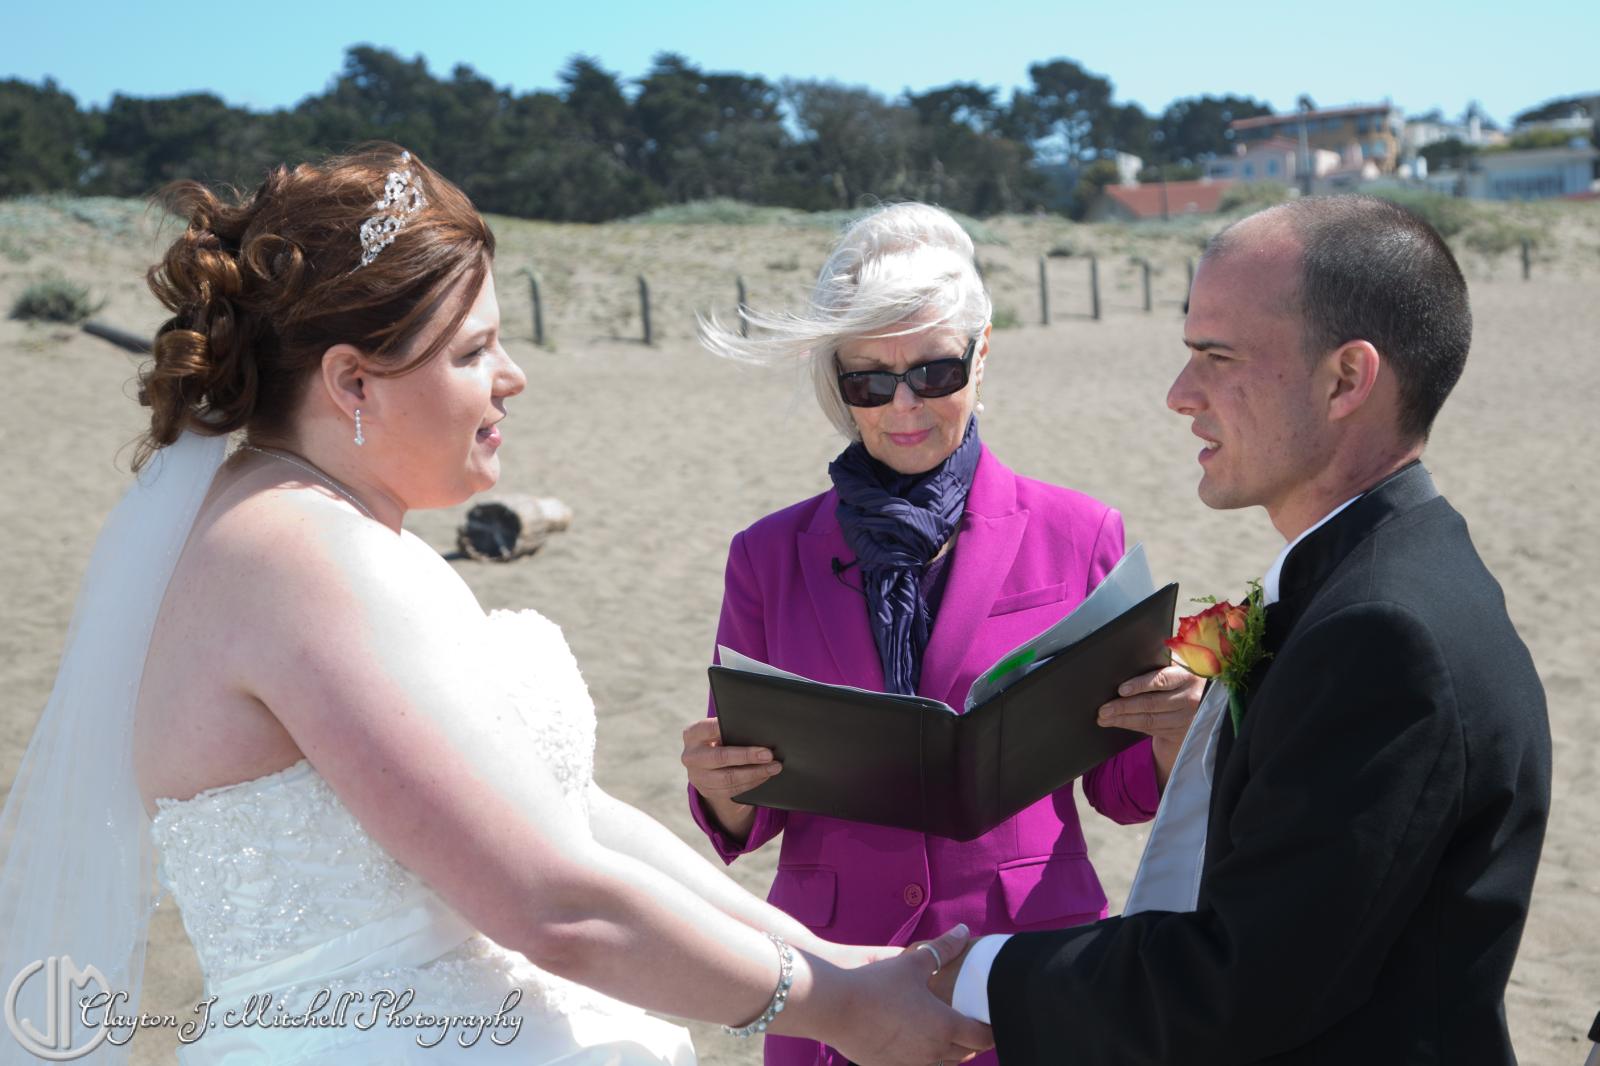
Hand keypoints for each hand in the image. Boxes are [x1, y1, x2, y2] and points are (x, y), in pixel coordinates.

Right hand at [681, 717, 780, 834]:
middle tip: (768, 755)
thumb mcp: (717, 731)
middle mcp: (691, 756)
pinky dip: (751, 783)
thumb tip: (757, 730)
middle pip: (721, 757)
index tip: (752, 730)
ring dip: (754, 773)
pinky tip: (764, 776)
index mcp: (693, 734)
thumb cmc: (718, 740)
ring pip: (728, 778)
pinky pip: (732, 790)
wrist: (706, 765)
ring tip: (773, 767)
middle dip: (747, 756)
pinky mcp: (707, 791)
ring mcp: (697, 776)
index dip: (729, 730)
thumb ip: (729, 729)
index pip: (710, 729)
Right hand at [816, 925, 991, 1065]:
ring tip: (946, 1034)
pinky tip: (917, 1043)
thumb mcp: (913, 962)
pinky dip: (926, 1059)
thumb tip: (964, 931)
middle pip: (966, 1053)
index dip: (990, 1029)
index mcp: (945, 1025)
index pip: (982, 1037)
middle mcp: (934, 1051)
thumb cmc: (877, 983)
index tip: (989, 1019)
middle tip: (971, 1024)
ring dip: (950, 1052)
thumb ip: (943, 948)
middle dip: (972, 1040)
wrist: (835, 1009)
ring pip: (944, 1065)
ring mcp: (914, 1065)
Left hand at [1097, 664, 1205, 789]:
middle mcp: (1189, 698)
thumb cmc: (1179, 680)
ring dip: (1123, 719)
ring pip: (1150, 719)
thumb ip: (1158, 668)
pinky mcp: (1180, 731)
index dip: (1140, 685)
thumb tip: (1126, 667)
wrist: (1201, 701)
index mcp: (1186, 676)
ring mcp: (1186, 717)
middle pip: (1151, 703)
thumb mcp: (1176, 669)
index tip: (1121, 689)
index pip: (1162, 680)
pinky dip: (1132, 725)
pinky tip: (1118, 723)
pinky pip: (1152, 729)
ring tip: (1104, 718)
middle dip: (1124, 706)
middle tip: (1104, 708)